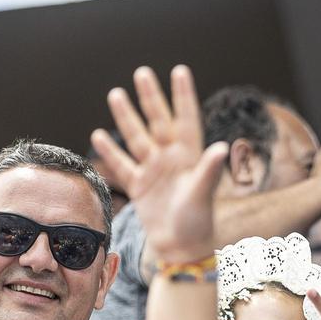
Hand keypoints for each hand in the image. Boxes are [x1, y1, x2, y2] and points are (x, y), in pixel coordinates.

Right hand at [93, 65, 229, 263]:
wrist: (181, 249)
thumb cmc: (198, 222)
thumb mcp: (203, 194)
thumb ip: (209, 169)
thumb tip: (222, 147)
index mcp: (190, 157)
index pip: (187, 119)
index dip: (183, 95)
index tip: (179, 70)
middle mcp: (171, 159)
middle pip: (159, 121)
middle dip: (151, 97)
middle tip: (142, 72)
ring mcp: (154, 172)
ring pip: (137, 137)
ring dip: (127, 117)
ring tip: (116, 93)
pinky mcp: (140, 187)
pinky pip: (122, 165)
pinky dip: (110, 152)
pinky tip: (98, 135)